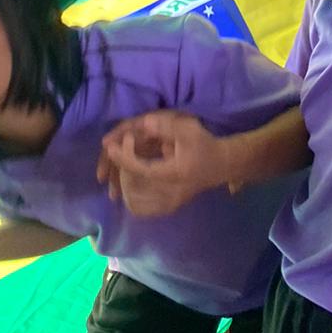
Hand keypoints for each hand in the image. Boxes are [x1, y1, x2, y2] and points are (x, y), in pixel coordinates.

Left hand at [97, 112, 227, 218]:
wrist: (221, 165)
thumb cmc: (204, 145)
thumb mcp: (188, 130)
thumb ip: (166, 127)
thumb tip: (144, 123)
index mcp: (174, 174)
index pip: (140, 170)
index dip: (122, 157)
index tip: (110, 145)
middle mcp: (171, 194)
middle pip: (133, 189)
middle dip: (121, 170)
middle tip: (121, 152)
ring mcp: (170, 203)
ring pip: (135, 204)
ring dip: (123, 186)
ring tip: (124, 168)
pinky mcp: (169, 207)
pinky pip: (143, 209)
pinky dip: (132, 199)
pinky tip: (129, 186)